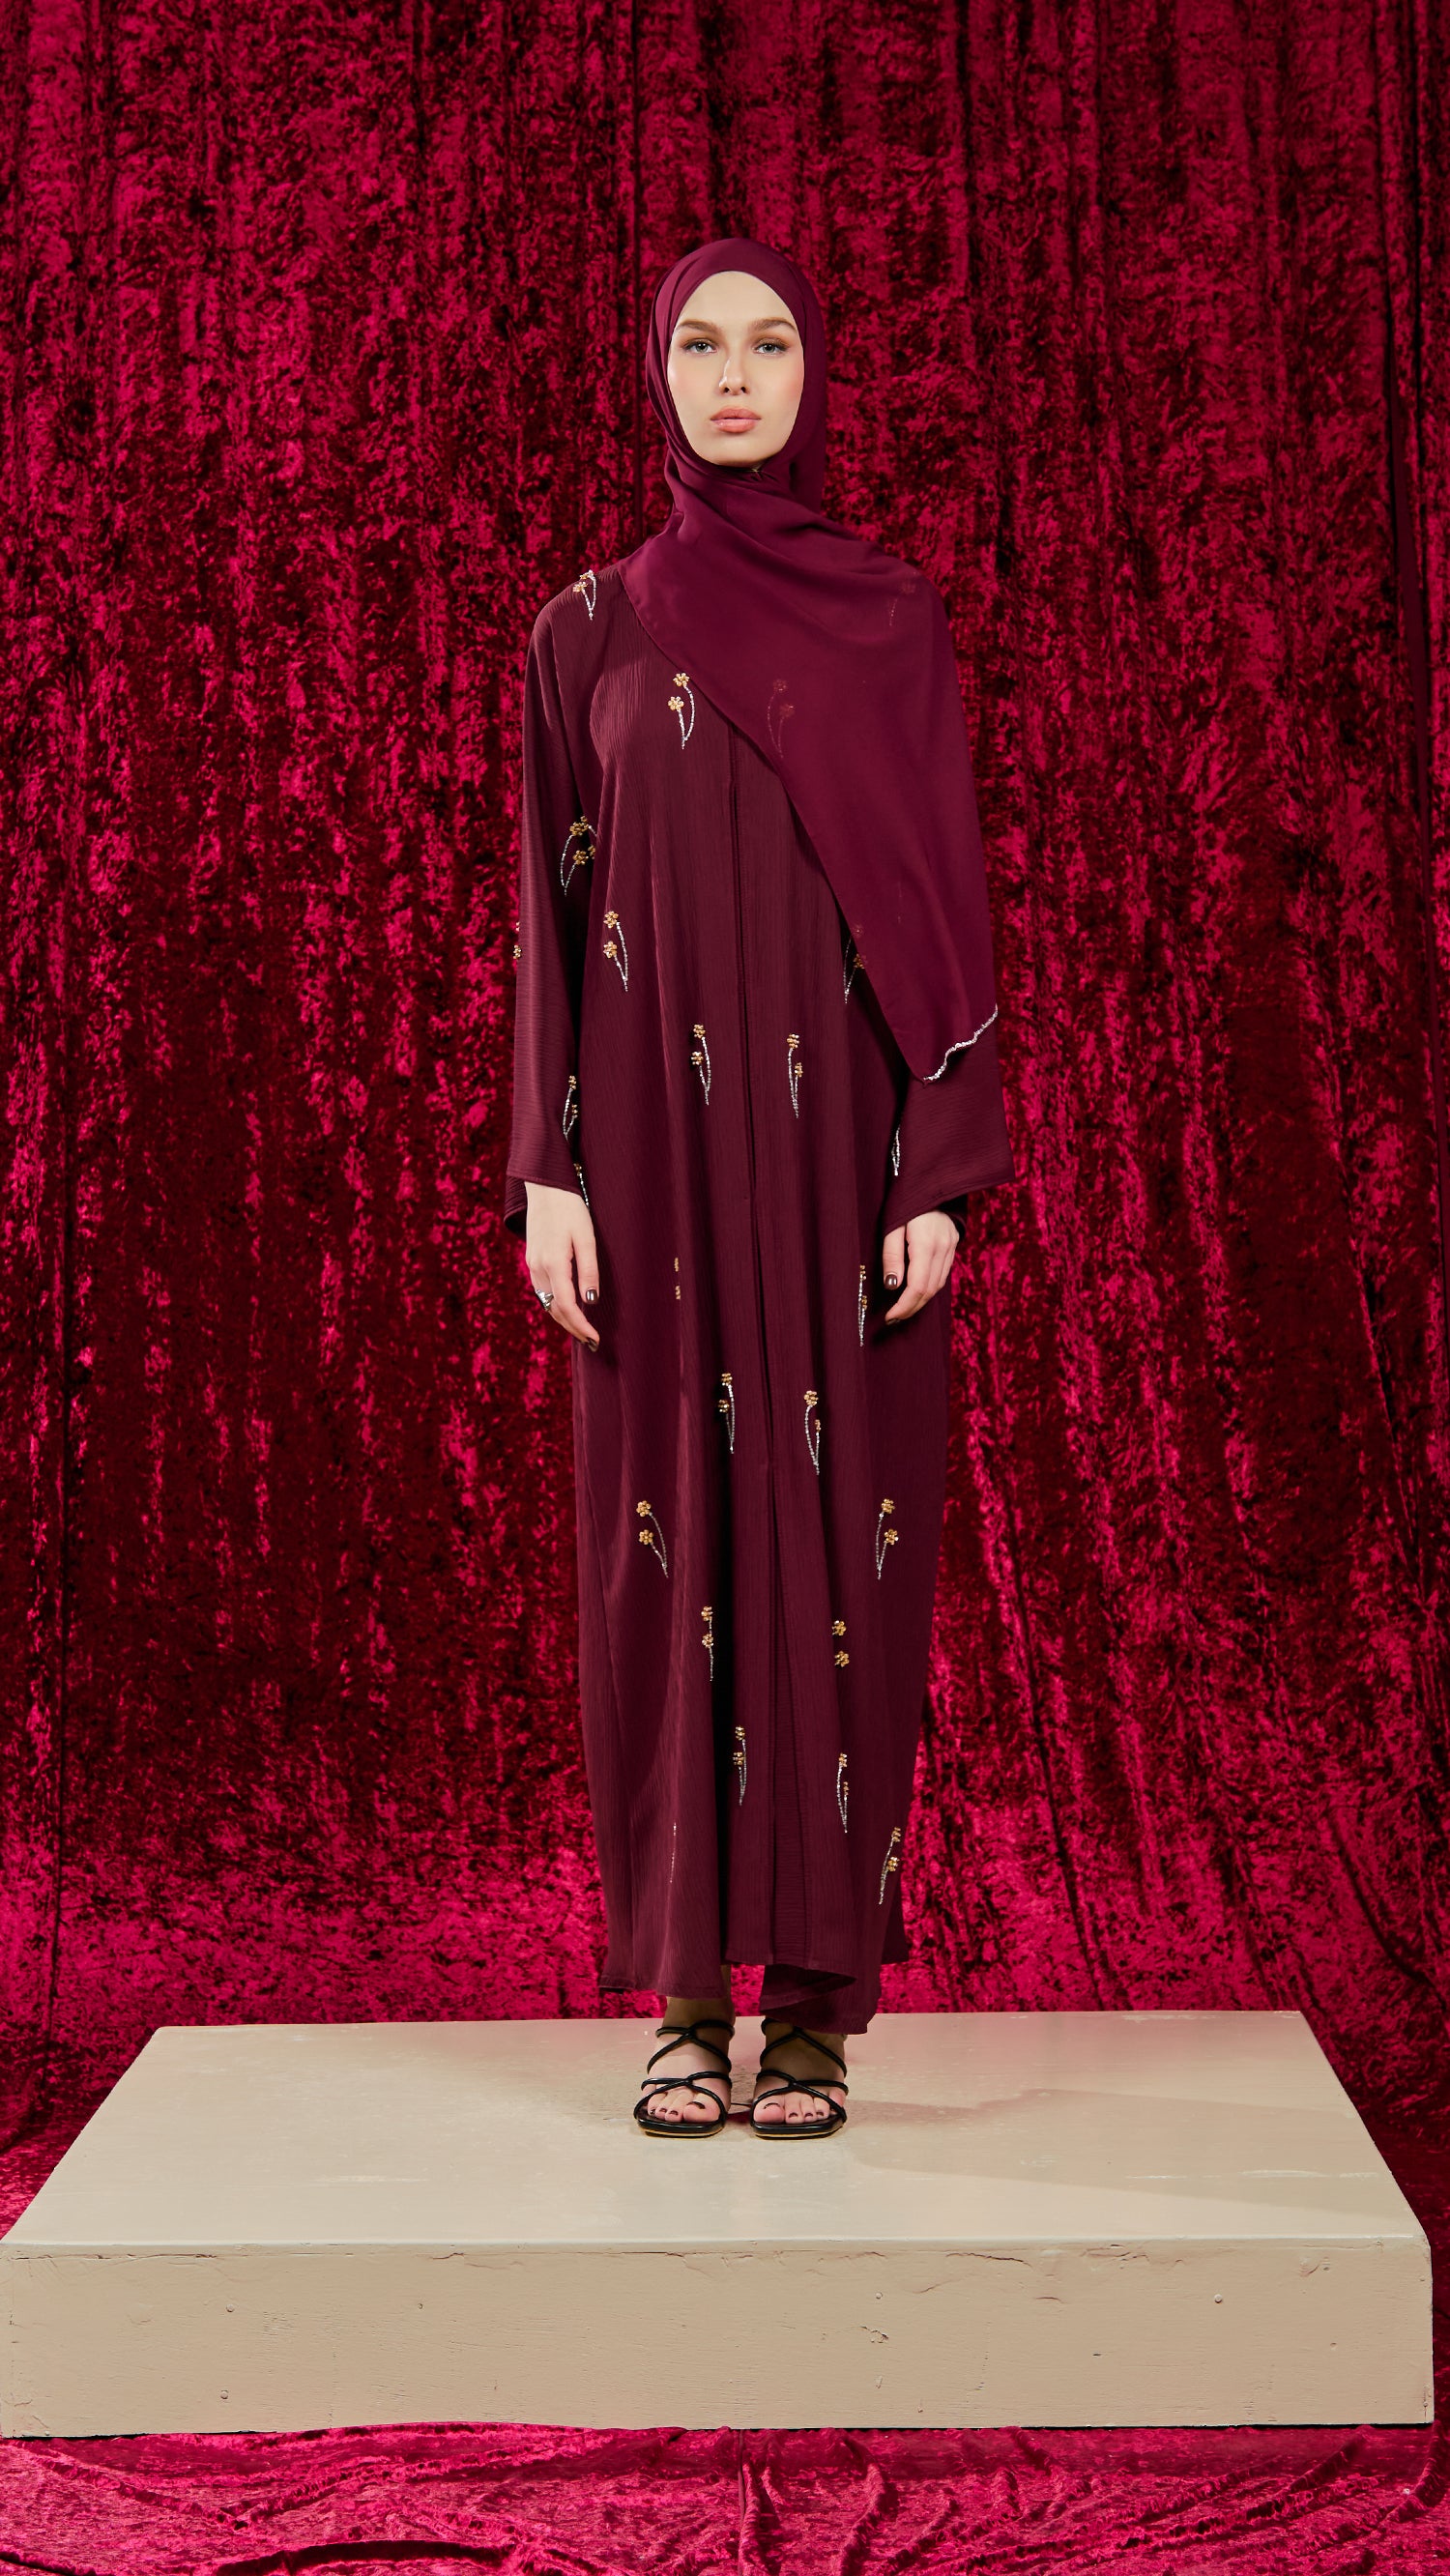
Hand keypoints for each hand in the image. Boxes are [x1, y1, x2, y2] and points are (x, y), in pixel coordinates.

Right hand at [524, 1182, 599, 1347]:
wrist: (545, 1188)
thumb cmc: (570, 1209)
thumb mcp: (586, 1237)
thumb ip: (588, 1270)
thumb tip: (590, 1301)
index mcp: (553, 1264)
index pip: (566, 1306)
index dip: (580, 1326)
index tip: (595, 1338)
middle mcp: (538, 1268)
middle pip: (554, 1309)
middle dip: (572, 1328)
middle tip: (592, 1341)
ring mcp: (532, 1265)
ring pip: (546, 1302)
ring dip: (563, 1319)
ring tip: (582, 1330)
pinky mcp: (532, 1260)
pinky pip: (542, 1291)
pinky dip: (555, 1305)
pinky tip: (567, 1308)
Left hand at [882, 1210, 957, 1323]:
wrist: (933, 1179)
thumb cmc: (906, 1200)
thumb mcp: (892, 1226)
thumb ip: (892, 1256)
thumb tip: (892, 1286)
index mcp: (926, 1245)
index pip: (917, 1287)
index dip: (904, 1306)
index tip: (890, 1317)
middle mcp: (943, 1249)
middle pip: (929, 1290)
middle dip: (912, 1308)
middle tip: (894, 1318)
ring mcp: (951, 1247)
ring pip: (939, 1285)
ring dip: (921, 1301)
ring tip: (904, 1309)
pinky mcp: (953, 1245)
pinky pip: (943, 1274)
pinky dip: (930, 1287)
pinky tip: (918, 1291)